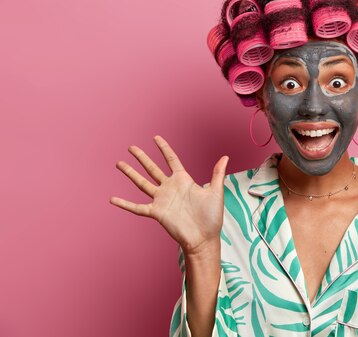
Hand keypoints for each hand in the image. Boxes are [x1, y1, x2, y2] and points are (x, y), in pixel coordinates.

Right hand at [110, 135, 228, 255]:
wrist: (204, 238)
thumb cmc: (212, 217)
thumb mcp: (216, 192)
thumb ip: (217, 174)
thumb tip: (225, 156)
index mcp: (184, 181)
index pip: (171, 160)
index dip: (164, 149)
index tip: (156, 138)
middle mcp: (170, 188)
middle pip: (152, 168)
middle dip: (142, 158)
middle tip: (131, 147)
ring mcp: (162, 200)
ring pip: (142, 183)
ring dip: (131, 173)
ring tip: (119, 163)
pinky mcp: (156, 213)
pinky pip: (137, 207)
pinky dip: (125, 203)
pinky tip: (112, 199)